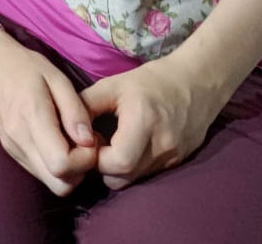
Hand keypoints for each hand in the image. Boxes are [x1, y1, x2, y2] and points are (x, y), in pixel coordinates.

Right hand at [0, 26, 99, 195]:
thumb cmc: (23, 66)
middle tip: (84, 144)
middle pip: (59, 185)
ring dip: (68, 170)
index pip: (62, 165)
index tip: (91, 138)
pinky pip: (39, 171)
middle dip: (80, 171)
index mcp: (32, 118)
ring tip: (70, 139)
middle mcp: (20, 141)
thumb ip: (74, 110)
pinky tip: (56, 140)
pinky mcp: (11, 150)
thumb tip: (89, 141)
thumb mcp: (56, 78)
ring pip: (50, 182)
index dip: (85, 159)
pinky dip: (54, 164)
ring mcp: (13, 149)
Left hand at [80, 56, 226, 189]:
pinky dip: (135, 166)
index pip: (117, 162)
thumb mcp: (113, 85)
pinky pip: (149, 174)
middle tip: (99, 146)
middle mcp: (163, 144)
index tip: (90, 141)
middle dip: (104, 168)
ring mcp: (174, 156)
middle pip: (124, 178)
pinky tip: (131, 146)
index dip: (96, 158)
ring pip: (135, 180)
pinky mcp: (179, 162)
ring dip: (119, 169)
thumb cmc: (150, 81)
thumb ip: (85, 106)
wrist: (197, 82)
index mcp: (144, 121)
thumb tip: (63, 129)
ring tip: (114, 144)